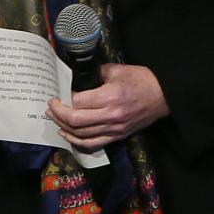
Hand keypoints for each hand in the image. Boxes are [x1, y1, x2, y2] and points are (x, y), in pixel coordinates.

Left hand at [46, 63, 168, 149]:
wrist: (163, 96)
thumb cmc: (142, 80)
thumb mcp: (118, 70)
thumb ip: (96, 73)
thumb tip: (79, 75)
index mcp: (111, 96)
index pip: (79, 102)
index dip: (64, 99)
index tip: (58, 93)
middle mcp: (111, 115)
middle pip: (76, 120)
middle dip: (58, 114)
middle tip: (50, 106)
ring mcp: (114, 129)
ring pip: (82, 134)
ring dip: (64, 127)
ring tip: (53, 118)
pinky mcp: (117, 136)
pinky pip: (93, 143)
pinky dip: (76, 141)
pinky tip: (67, 134)